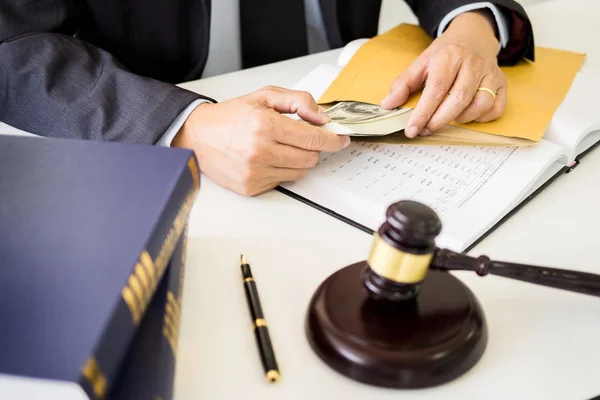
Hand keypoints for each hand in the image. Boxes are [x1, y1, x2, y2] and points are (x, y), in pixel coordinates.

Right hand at [172, 86, 349, 195]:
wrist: (198, 136)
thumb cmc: (231, 116)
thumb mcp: (265, 96)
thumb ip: (298, 101)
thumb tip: (321, 119)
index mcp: (264, 126)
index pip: (312, 138)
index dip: (332, 140)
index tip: (341, 139)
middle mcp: (260, 152)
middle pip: (310, 157)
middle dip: (312, 147)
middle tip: (301, 137)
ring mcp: (255, 173)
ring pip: (300, 171)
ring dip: (298, 159)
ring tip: (280, 146)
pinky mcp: (252, 187)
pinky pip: (283, 181)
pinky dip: (282, 170)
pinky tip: (267, 158)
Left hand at [381, 11, 506, 137]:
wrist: (473, 37)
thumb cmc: (445, 54)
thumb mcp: (420, 63)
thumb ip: (403, 84)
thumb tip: (387, 105)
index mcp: (449, 57)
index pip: (436, 89)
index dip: (423, 113)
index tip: (411, 129)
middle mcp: (472, 64)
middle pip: (459, 99)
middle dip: (439, 121)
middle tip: (425, 130)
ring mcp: (490, 74)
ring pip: (480, 105)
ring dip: (461, 119)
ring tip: (445, 119)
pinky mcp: (502, 83)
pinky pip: (496, 108)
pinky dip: (481, 118)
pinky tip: (466, 115)